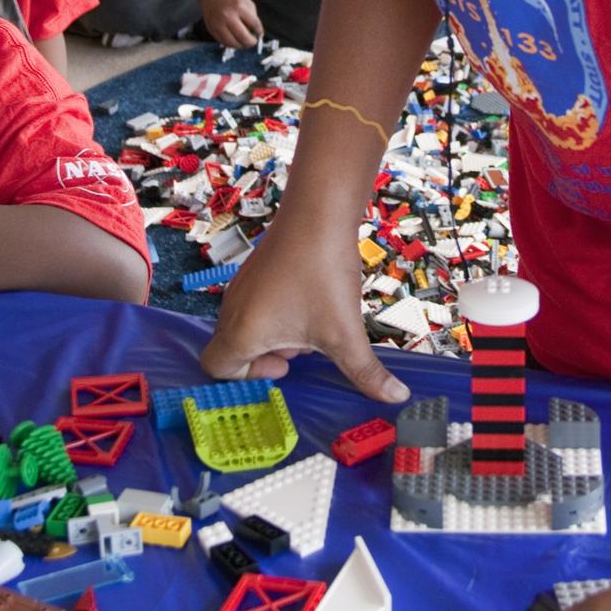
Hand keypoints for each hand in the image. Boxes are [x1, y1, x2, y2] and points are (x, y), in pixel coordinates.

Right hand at [199, 0, 262, 48]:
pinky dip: (230, 44)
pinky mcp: (211, 28)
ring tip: (244, 43)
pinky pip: (223, 42)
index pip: (254, 24)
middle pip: (243, 37)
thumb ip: (252, 17)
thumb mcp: (246, 2)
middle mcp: (228, 16)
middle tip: (253, 41)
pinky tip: (234, 40)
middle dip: (251, 42)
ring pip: (232, 43)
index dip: (259, 31)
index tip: (260, 34)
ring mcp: (218, 24)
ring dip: (241, 45)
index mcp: (239, 7)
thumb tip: (255, 32)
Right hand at [201, 210, 408, 402]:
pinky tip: (310, 300)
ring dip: (274, 335)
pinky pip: (254, 304)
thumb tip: (395, 397)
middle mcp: (232, 309)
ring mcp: (241, 286)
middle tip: (303, 350)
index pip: (215, 368)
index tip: (284, 367)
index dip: (245, 378)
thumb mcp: (345, 332)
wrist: (319, 213)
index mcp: (242, 332)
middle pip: (232, 348)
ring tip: (310, 324)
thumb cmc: (322, 275)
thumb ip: (365, 372)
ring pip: (245, 325)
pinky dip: (275, 313)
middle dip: (267, 357)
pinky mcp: (254, 269)